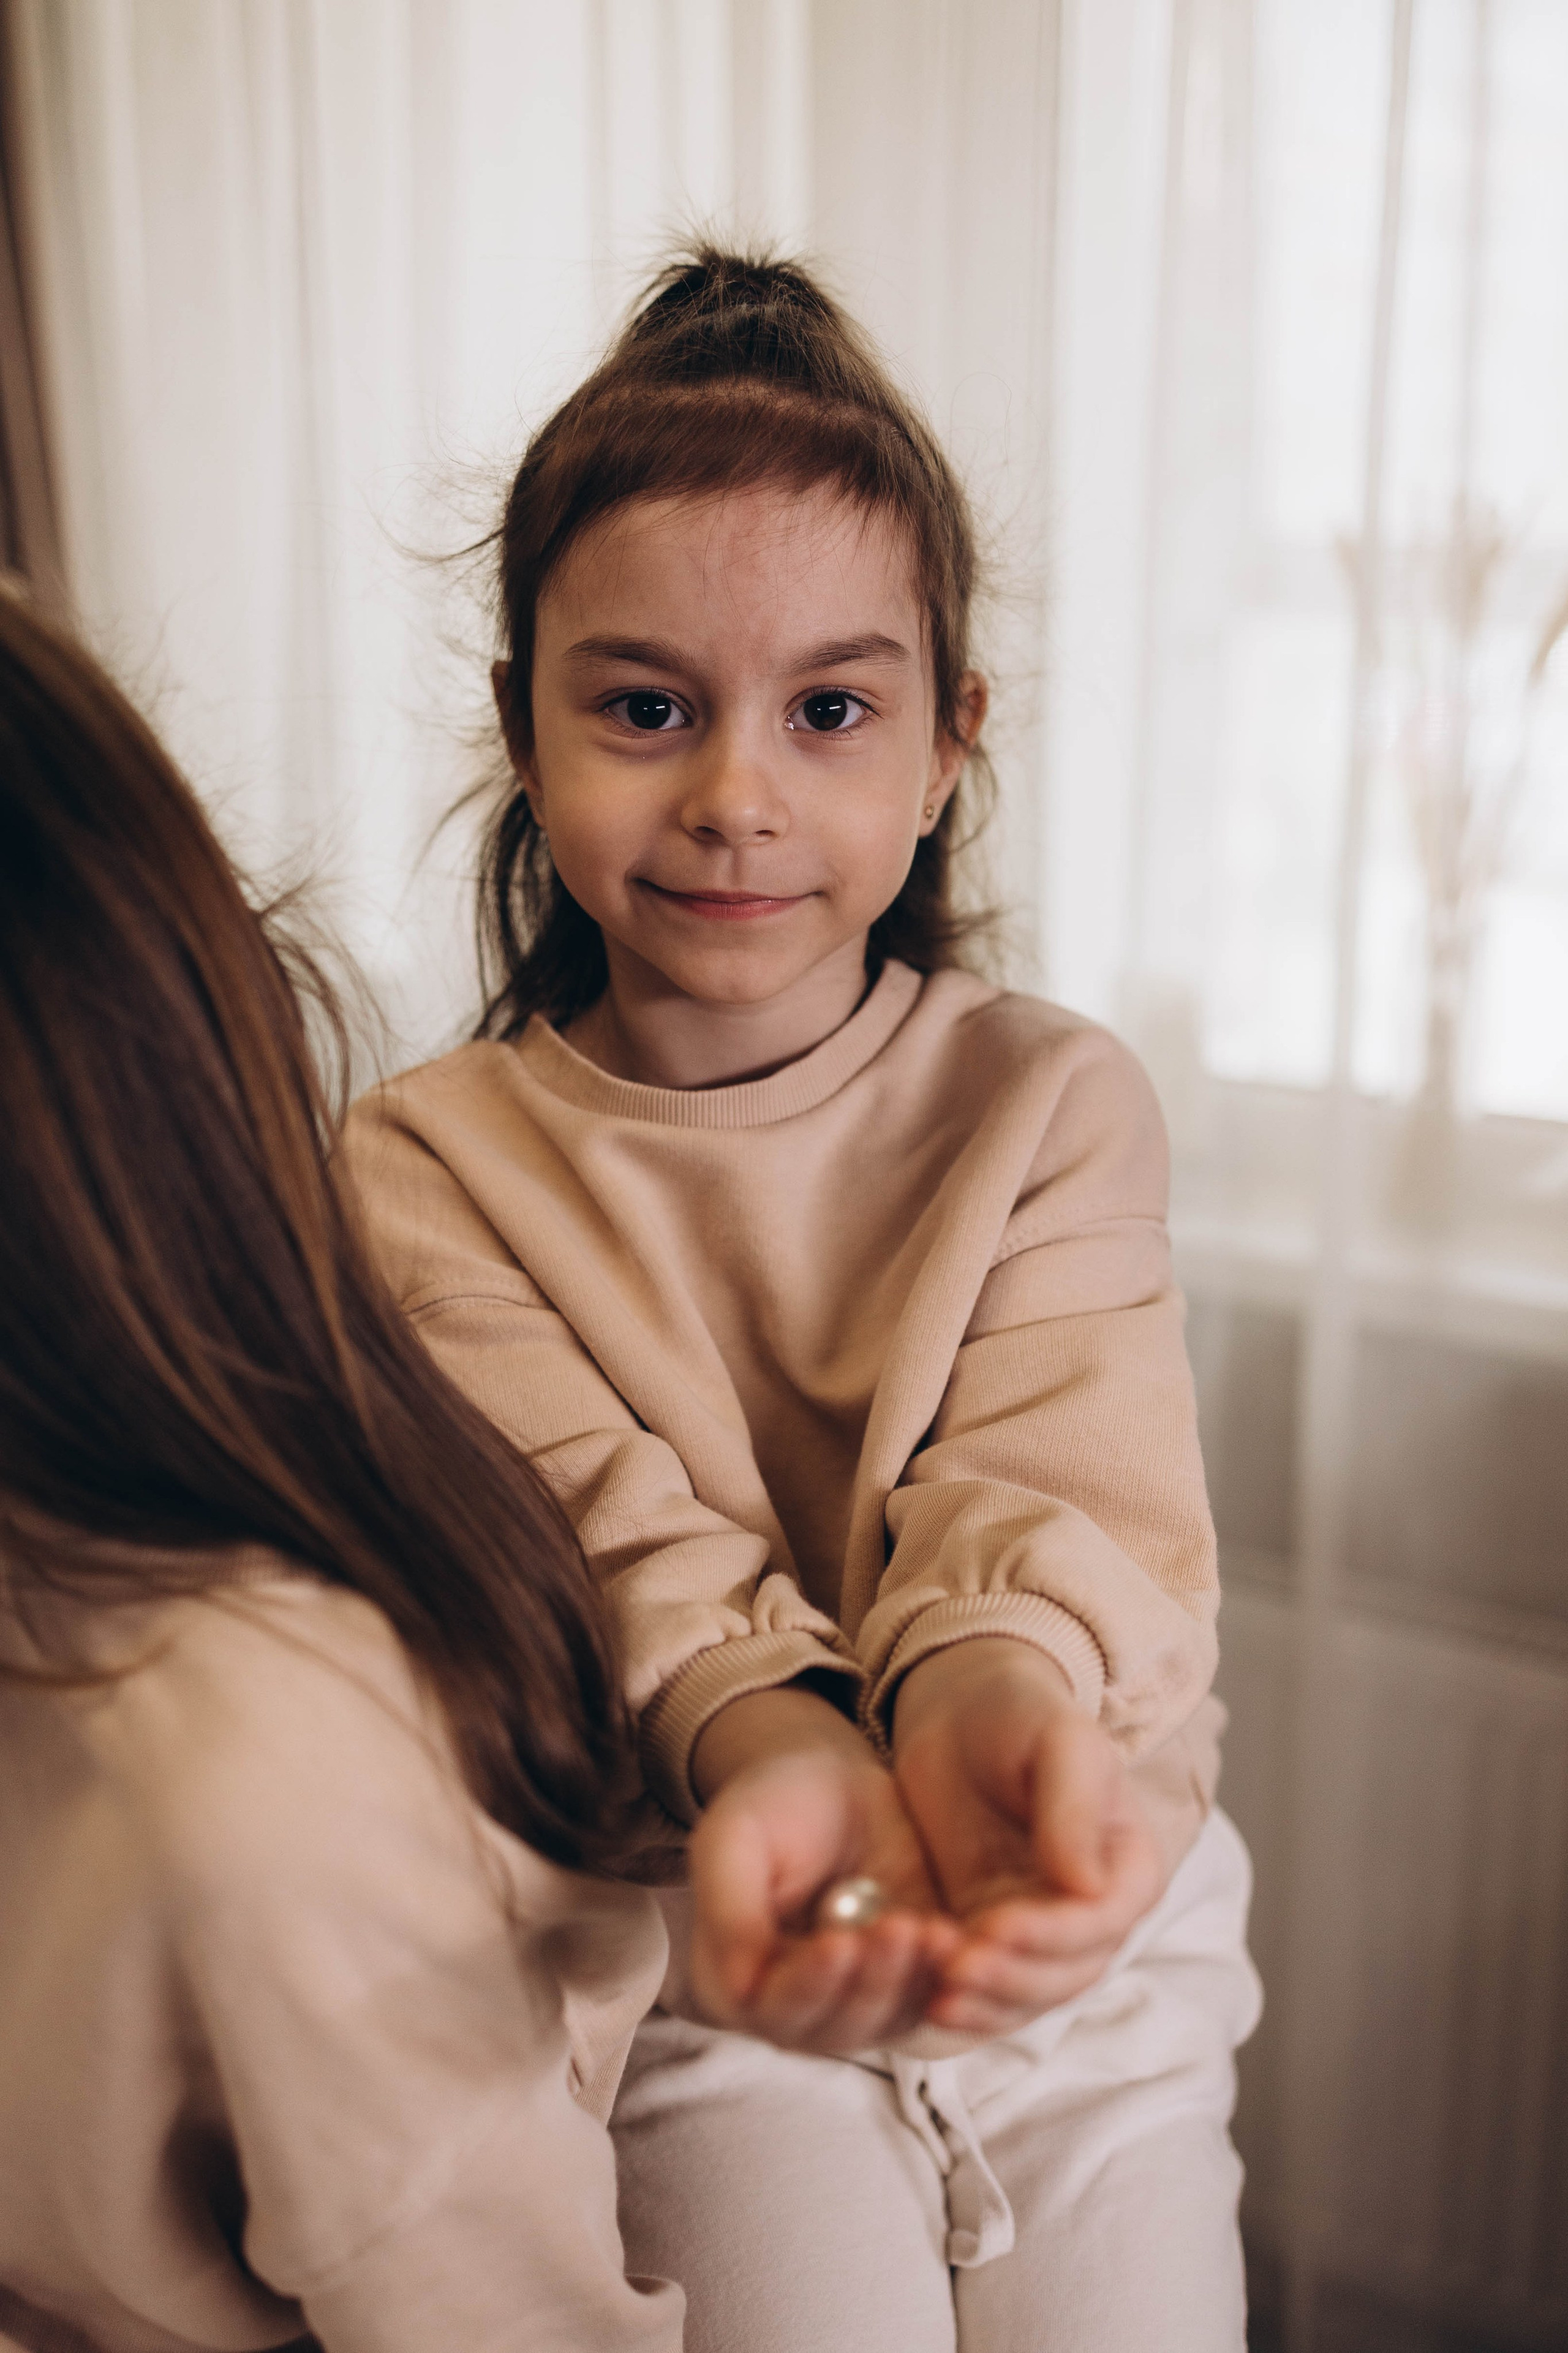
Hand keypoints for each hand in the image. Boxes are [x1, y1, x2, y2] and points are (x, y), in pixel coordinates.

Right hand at [687, 1687, 961, 2052]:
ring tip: (930, 1929)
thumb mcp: (735, 1836)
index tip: (840, 1944)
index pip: (771, 2010)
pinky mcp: (903, 1983)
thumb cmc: (773, 1804)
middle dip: (870, 1983)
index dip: (808, 1986)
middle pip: (833, 2029)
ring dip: (909, 1983)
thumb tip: (742, 1991)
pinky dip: (943, 1978)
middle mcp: (793, 2004)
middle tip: (898, 1927)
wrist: (836, 1786)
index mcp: (735, 1978)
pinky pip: (927, 2001)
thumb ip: (730, 1910)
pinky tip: (951, 1935)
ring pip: (883, 2023)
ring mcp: (852, 1999)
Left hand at [893, 1639, 1163, 2038]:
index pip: (1102, 1922)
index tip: (995, 1925)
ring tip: (935, 1993)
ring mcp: (1041, 1933)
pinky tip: (924, 1999)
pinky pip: (985, 1990)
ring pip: (1026, 1995)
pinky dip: (962, 2002)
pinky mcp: (990, 1938)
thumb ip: (1074, 1808)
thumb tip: (1089, 1887)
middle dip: (1012, 1979)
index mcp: (1126, 1867)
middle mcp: (1094, 1914)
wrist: (963, 1712)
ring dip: (985, 2003)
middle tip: (954, 1969)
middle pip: (1067, 1973)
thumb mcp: (1056, 1744)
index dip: (1052, 1935)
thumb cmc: (1022, 1715)